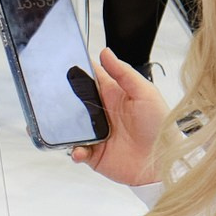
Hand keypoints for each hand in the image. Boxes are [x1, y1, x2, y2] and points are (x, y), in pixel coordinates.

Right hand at [67, 47, 166, 185]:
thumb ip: (124, 73)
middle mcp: (101, 113)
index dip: (77, 70)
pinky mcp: (93, 154)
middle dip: (63, 98)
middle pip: (74, 101)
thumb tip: (106, 53)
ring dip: (63, 126)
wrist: (162, 163)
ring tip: (61, 126)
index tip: (63, 63)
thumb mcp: (145, 93)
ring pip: (70, 126)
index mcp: (113, 95)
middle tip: (53, 95)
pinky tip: (81, 150)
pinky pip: (75, 150)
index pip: (91, 78)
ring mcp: (96, 133)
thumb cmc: (159, 127)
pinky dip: (74, 151)